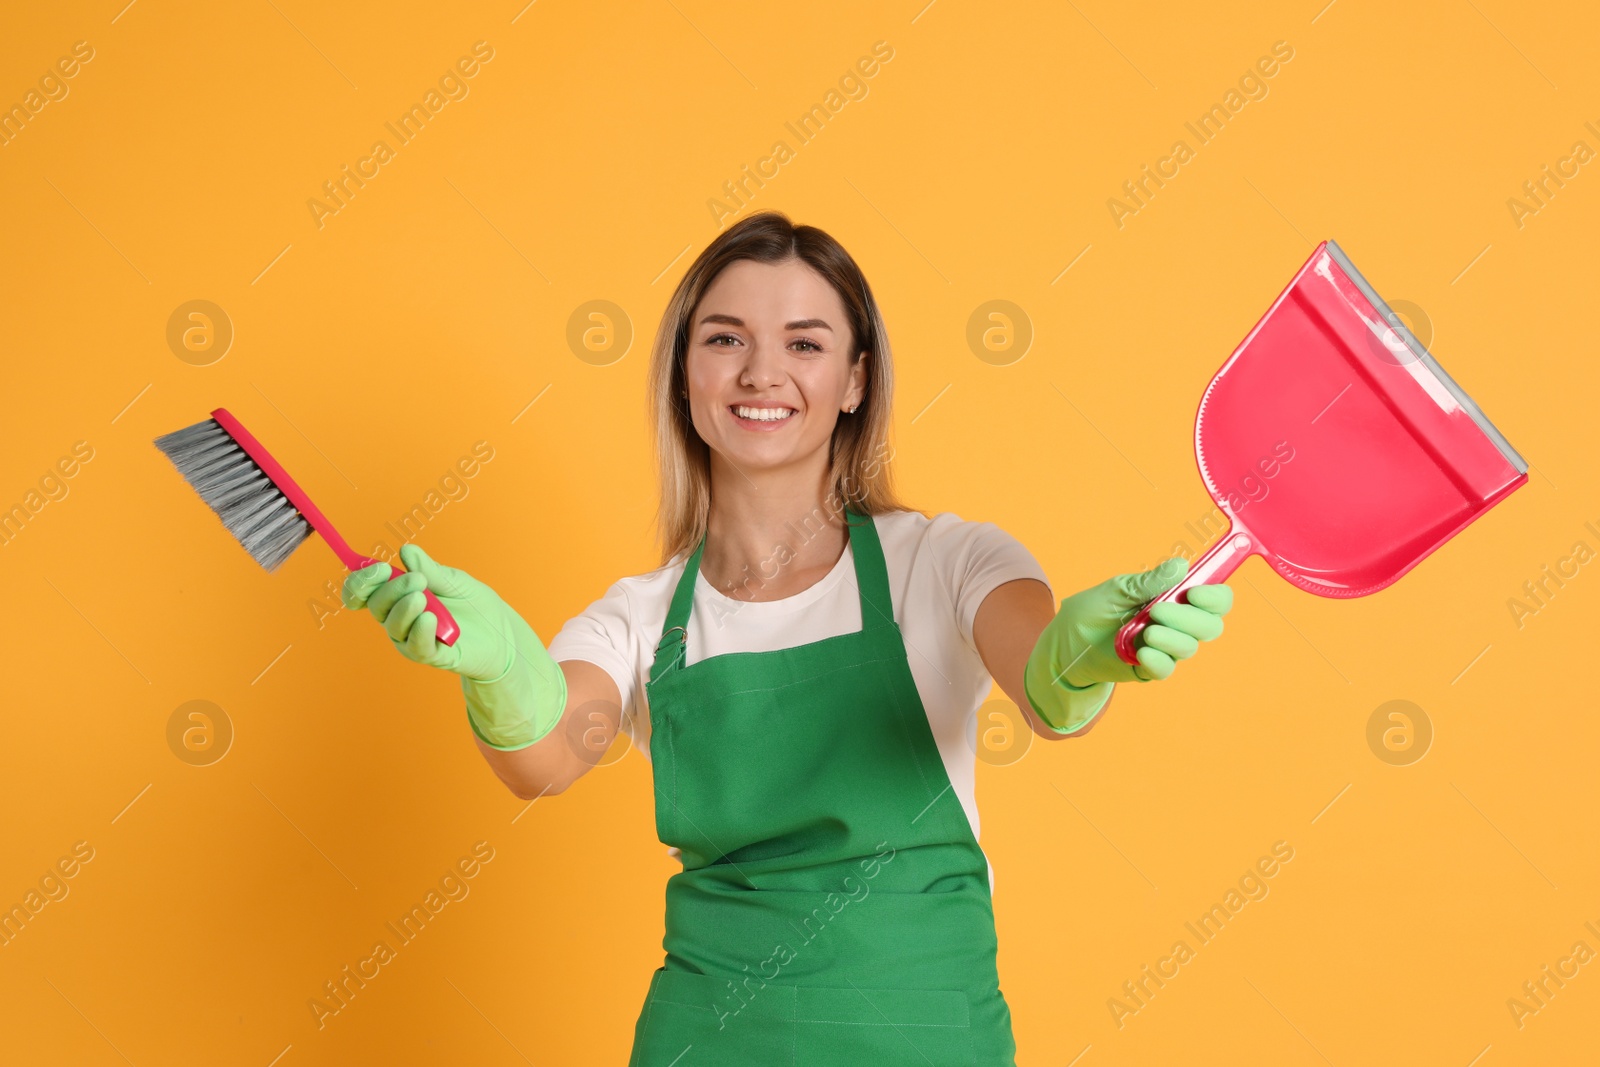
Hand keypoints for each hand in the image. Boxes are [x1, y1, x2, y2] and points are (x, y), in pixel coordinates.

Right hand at [340, 543, 515, 681]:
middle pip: (376, 605)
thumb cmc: (474, 605)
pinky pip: (416, 646)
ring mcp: (412, 638)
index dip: (362, 581)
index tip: (379, 568)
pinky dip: (419, 631)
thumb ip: (429, 570)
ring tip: (423, 598)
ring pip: (393, 626)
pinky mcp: (431, 655)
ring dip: (404, 609)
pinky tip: (429, 619)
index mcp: (398, 596)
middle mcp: (399, 618)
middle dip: (391, 589)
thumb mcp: (453, 580)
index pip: (364, 591)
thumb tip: (406, 550)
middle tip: (417, 579)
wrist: (502, 633)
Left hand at [1027, 556, 1232, 688]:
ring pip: (1189, 647)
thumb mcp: (1116, 590)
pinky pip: (1167, 668)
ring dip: (1171, 638)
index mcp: (1174, 597)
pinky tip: (1141, 652)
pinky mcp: (1150, 668)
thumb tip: (1181, 565)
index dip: (1214, 597)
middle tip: (1158, 611)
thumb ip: (1148, 582)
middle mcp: (1176, 622)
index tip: (1194, 594)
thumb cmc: (1092, 610)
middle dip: (1189, 618)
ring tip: (1145, 632)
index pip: (1215, 598)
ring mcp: (1164, 646)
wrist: (1065, 643)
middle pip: (1210, 625)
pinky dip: (1158, 659)